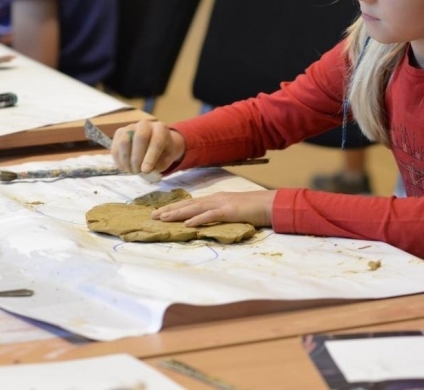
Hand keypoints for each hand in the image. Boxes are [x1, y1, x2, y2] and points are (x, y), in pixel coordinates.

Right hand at [111, 119, 184, 174]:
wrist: (156, 140)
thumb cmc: (164, 150)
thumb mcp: (168, 158)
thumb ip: (160, 164)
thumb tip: (146, 171)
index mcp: (160, 129)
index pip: (156, 141)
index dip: (150, 157)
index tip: (145, 171)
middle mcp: (145, 124)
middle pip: (139, 138)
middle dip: (137, 158)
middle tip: (138, 172)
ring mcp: (130, 127)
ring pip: (124, 142)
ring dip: (126, 160)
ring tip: (132, 171)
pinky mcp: (119, 132)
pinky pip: (115, 146)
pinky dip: (118, 160)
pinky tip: (125, 168)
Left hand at [151, 191, 275, 227]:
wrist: (270, 203)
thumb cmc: (254, 208)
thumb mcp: (234, 209)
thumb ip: (220, 213)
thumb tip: (207, 220)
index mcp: (216, 199)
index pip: (191, 203)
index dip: (175, 207)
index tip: (160, 212)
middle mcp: (216, 199)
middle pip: (188, 204)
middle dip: (170, 209)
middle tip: (152, 216)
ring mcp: (222, 204)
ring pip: (195, 208)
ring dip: (178, 213)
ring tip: (163, 218)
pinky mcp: (229, 211)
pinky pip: (211, 215)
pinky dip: (198, 219)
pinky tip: (188, 223)